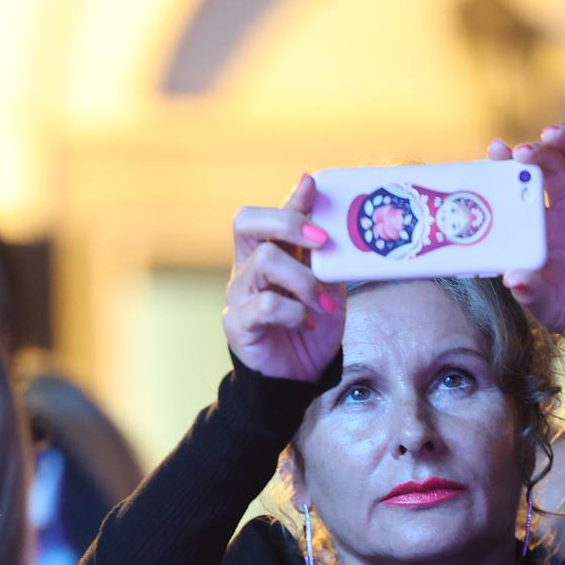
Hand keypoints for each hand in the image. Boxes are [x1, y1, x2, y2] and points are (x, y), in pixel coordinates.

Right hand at [222, 174, 345, 382]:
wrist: (301, 376)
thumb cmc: (311, 326)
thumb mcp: (326, 282)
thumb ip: (322, 250)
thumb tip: (326, 208)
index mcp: (264, 254)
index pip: (264, 214)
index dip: (288, 199)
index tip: (315, 187)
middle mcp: (245, 270)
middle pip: (246, 223)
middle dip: (288, 222)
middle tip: (322, 241)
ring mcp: (238, 296)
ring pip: (265, 261)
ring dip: (303, 279)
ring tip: (321, 304)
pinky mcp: (238, 324)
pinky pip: (265, 304)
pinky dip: (294, 311)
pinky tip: (306, 322)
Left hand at [489, 91, 564, 349]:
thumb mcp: (552, 309)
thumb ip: (532, 294)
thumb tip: (512, 278)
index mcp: (539, 229)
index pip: (517, 192)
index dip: (505, 171)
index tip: (493, 151)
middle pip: (545, 170)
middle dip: (533, 158)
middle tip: (523, 153)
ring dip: (564, 141)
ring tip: (550, 135)